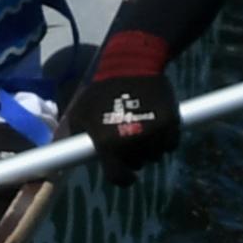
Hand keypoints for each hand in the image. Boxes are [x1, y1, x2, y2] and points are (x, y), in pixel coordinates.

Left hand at [62, 33, 180, 183]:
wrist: (130, 64)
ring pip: (155, 155)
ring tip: (142, 127)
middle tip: (130, 139)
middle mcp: (132, 142)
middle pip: (138, 164)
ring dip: (150, 147)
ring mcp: (153, 133)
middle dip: (134, 156)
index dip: (122, 178)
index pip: (118, 177)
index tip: (126, 174)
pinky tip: (156, 124)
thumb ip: (76, 135)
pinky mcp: (171, 123)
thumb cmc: (102, 89)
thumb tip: (71, 155)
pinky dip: (166, 138)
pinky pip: (170, 144)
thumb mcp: (81, 111)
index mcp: (108, 143)